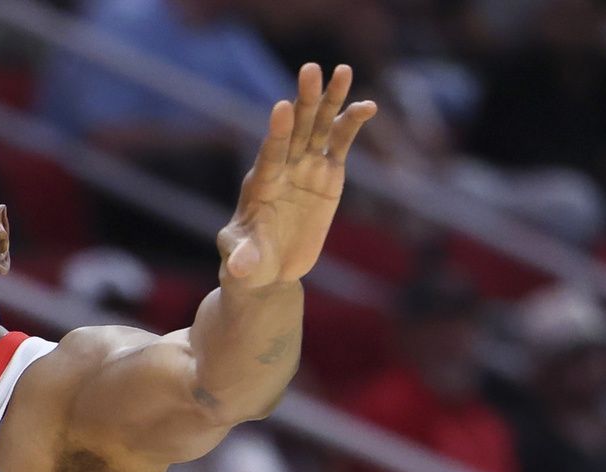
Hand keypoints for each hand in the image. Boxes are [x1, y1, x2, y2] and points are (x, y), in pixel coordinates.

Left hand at [220, 63, 376, 289]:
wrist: (269, 269)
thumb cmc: (248, 264)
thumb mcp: (243, 265)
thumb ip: (242, 259)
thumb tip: (239, 268)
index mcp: (260, 184)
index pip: (270, 153)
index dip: (276, 133)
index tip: (281, 108)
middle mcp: (283, 167)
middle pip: (295, 129)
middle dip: (304, 101)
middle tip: (310, 69)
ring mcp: (306, 167)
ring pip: (319, 127)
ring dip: (331, 100)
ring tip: (343, 70)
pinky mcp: (327, 173)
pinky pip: (341, 143)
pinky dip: (352, 124)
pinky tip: (367, 106)